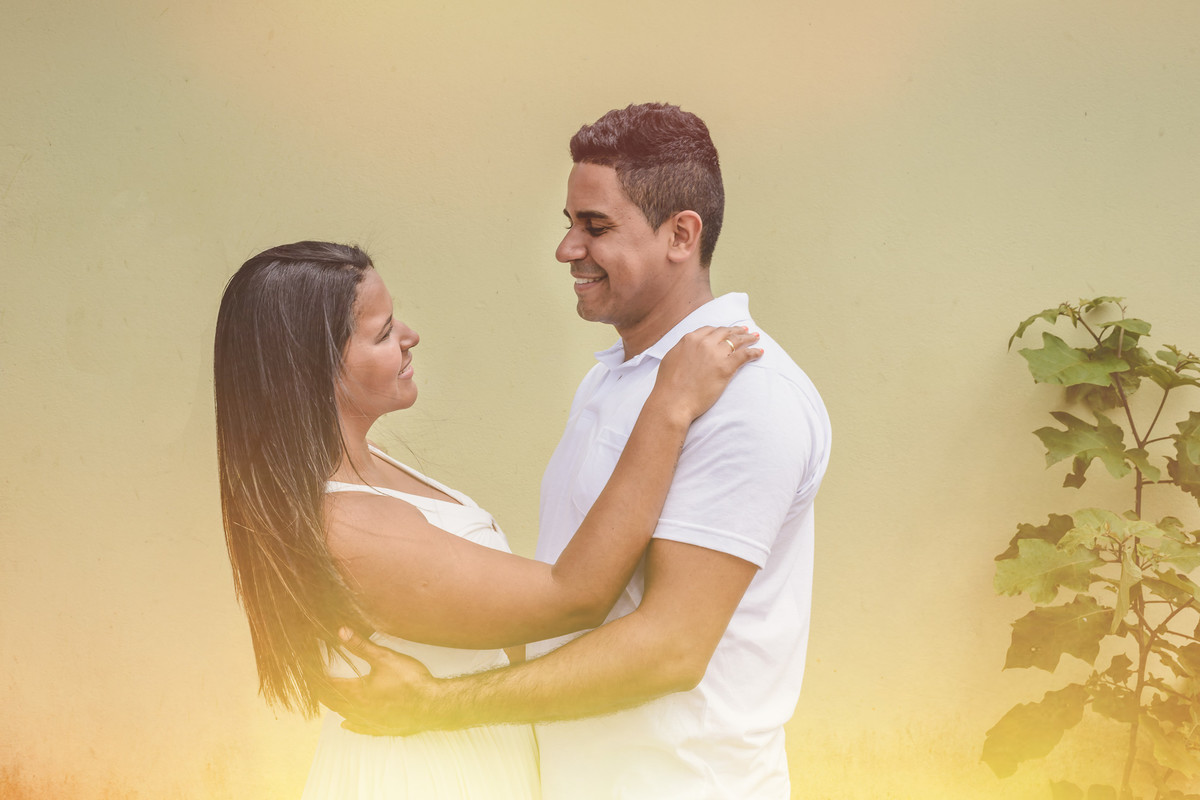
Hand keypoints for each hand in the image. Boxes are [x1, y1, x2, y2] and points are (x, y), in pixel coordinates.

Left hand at [320, 628, 440, 735]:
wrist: (432, 705)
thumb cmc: (410, 681)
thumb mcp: (385, 657)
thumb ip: (361, 645)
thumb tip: (341, 632)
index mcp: (356, 692)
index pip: (328, 685)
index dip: (317, 677)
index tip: (309, 670)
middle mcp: (358, 710)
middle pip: (333, 701)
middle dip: (322, 691)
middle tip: (314, 683)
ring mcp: (369, 722)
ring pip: (344, 715)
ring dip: (334, 706)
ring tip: (328, 699)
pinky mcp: (381, 728)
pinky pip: (359, 728)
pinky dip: (350, 724)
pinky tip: (346, 724)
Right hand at [652, 326, 761, 421]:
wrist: (673, 401)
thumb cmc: (668, 385)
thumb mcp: (671, 358)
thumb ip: (682, 349)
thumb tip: (688, 348)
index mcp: (689, 339)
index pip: (710, 330)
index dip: (721, 330)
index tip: (727, 331)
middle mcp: (703, 343)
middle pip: (725, 332)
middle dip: (736, 331)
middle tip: (745, 331)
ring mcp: (715, 354)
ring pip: (737, 340)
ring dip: (748, 338)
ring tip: (755, 338)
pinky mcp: (725, 368)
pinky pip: (744, 355)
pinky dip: (754, 352)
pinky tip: (760, 352)